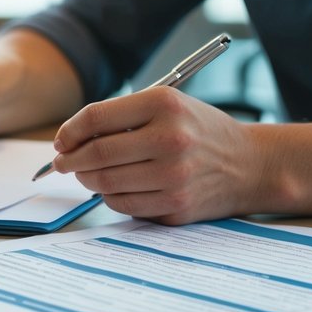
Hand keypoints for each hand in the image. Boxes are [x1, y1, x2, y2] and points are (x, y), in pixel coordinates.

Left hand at [50, 87, 269, 224]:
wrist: (250, 165)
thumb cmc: (200, 131)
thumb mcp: (168, 105)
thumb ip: (122, 116)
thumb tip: (71, 139)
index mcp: (164, 105)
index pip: (97, 117)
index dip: (70, 130)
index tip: (61, 140)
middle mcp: (170, 139)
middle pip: (97, 154)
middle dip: (70, 160)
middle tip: (62, 162)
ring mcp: (174, 177)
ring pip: (106, 183)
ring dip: (87, 180)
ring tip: (86, 174)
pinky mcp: (176, 206)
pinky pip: (124, 205)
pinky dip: (110, 197)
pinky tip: (114, 188)